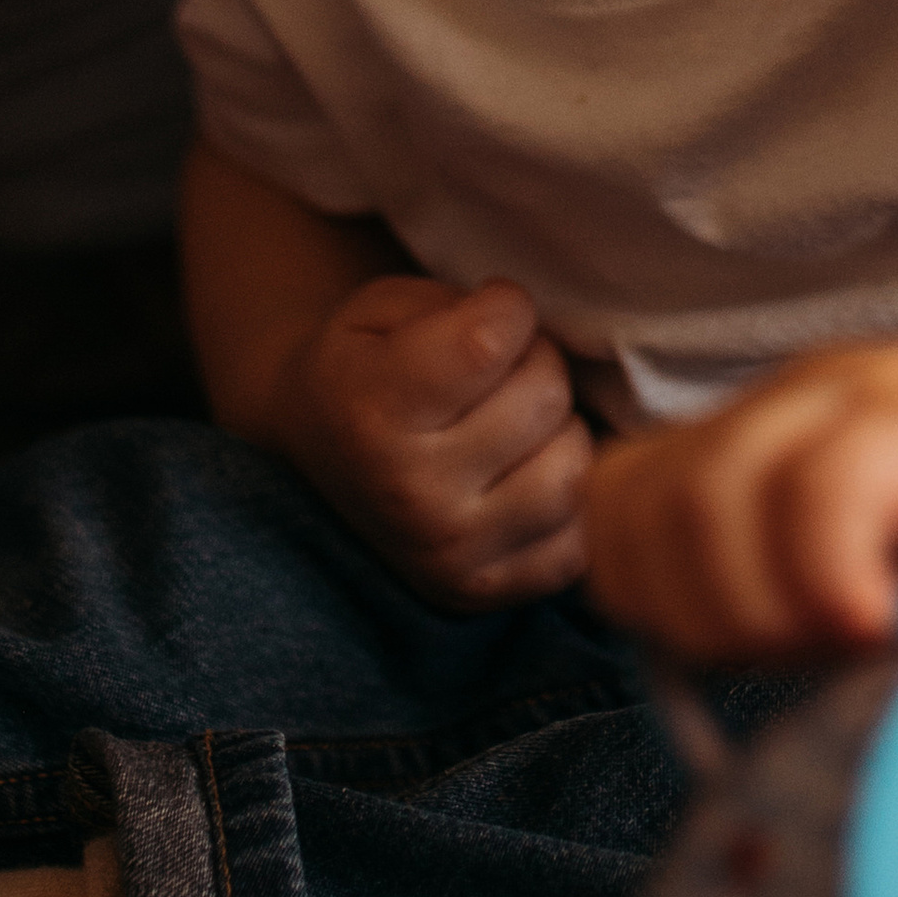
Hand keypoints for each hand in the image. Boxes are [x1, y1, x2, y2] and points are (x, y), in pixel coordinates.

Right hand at [272, 274, 592, 608]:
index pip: (490, 341)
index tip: (488, 310)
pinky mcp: (485, 592)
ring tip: (519, 422)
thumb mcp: (379, 308)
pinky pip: (578, 540)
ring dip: (560, 430)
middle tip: (501, 369)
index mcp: (372, 414)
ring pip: (574, 470)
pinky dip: (564, 497)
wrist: (318, 459)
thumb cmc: (364, 367)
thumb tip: (528, 328)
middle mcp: (410, 495)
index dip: (505, 306)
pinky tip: (523, 474)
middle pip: (543, 397)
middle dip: (536, 363)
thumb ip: (453, 304)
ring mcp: (451, 554)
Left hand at [583, 327, 897, 658]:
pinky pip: (829, 486)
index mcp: (772, 446)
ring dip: (757, 602)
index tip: (748, 663)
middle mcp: (799, 411)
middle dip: (693, 617)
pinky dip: (830, 574)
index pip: (614, 515)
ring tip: (851, 642)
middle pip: (634, 514)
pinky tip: (888, 623)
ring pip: (708, 494)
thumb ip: (817, 624)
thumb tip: (756, 757)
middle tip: (801, 659)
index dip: (652, 604)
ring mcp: (870, 403)